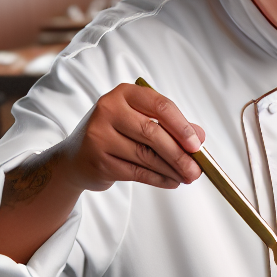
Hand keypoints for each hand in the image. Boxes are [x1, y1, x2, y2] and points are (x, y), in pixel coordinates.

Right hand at [59, 83, 205, 190]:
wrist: (76, 158)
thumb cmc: (117, 135)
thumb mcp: (142, 122)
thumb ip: (172, 127)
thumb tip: (200, 138)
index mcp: (125, 94)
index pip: (160, 106)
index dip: (182, 126)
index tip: (197, 145)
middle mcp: (109, 110)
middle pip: (153, 133)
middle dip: (180, 154)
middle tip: (197, 170)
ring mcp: (99, 135)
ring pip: (146, 155)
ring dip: (172, 169)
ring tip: (188, 177)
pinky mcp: (98, 160)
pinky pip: (137, 172)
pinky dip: (158, 179)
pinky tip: (171, 181)